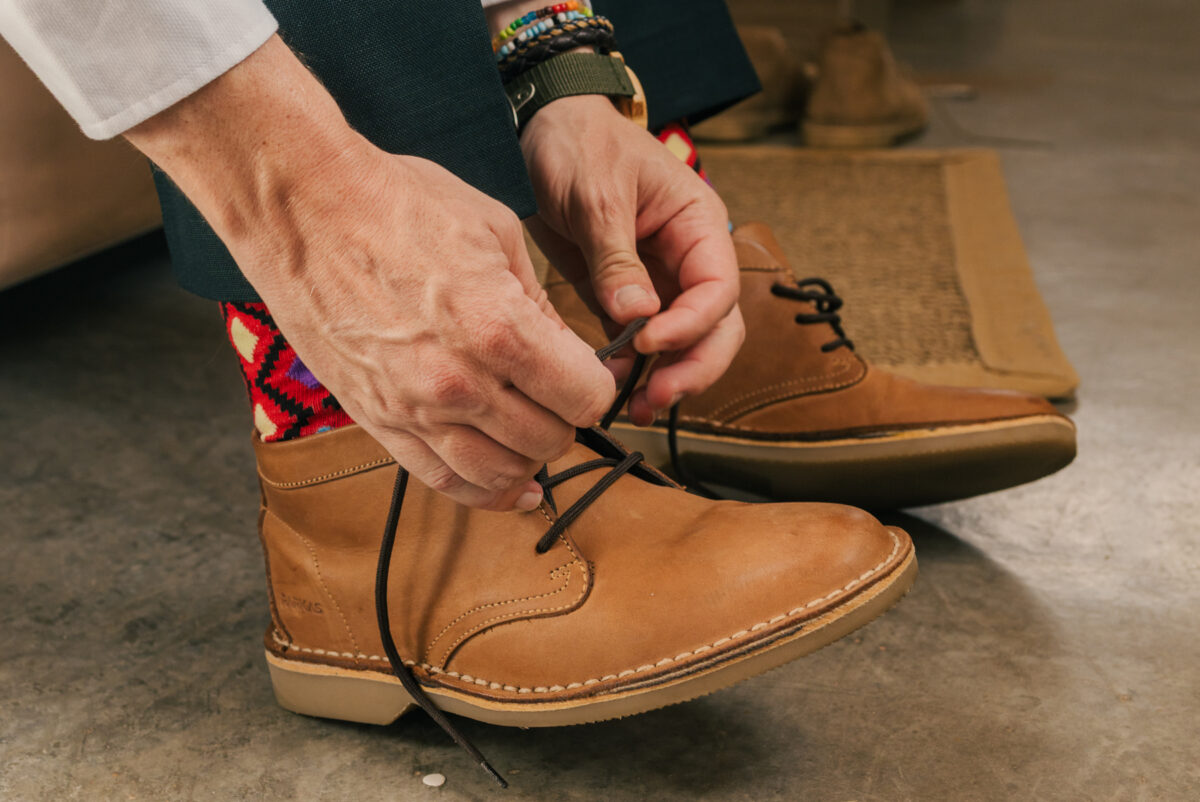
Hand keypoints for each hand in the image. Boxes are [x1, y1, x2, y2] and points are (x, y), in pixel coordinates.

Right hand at [127, 36, 615, 509]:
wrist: (303, 210)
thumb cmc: (397, 205)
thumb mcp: (496, 233)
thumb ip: (540, 304)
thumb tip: (570, 351)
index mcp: (498, 327)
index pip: (584, 397)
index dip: (597, 386)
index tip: (591, 373)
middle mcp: (458, 382)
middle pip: (548, 439)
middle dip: (567, 418)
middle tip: (560, 393)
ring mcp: (413, 409)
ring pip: (501, 473)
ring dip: (530, 458)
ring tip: (533, 430)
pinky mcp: (377, 421)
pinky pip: (443, 482)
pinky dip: (486, 493)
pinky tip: (512, 488)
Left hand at [520, 94, 744, 424]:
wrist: (543, 126)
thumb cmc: (581, 143)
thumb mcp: (597, 194)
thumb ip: (616, 257)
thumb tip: (638, 316)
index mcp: (698, 224)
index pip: (718, 287)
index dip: (693, 323)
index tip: (650, 340)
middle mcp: (687, 258)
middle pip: (716, 327)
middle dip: (693, 367)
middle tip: (656, 397)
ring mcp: (658, 280)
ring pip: (684, 342)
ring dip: (667, 376)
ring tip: (637, 407)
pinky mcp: (623, 295)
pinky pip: (639, 340)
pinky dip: (632, 366)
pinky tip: (610, 385)